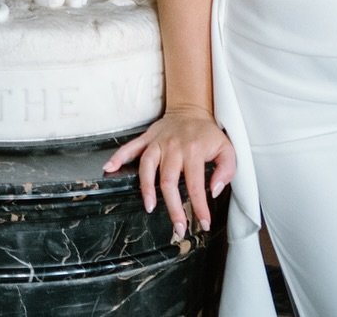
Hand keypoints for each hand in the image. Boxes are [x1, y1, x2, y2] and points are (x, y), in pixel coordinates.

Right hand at [104, 106, 235, 238]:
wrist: (191, 108)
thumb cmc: (208, 134)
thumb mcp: (227, 149)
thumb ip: (226, 170)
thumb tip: (214, 190)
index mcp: (194, 151)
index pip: (195, 184)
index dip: (199, 206)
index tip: (203, 223)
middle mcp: (173, 147)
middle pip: (168, 180)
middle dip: (173, 207)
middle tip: (178, 227)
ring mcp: (158, 142)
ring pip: (147, 166)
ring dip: (146, 187)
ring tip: (149, 206)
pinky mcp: (147, 138)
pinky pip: (130, 147)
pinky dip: (119, 157)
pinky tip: (109, 168)